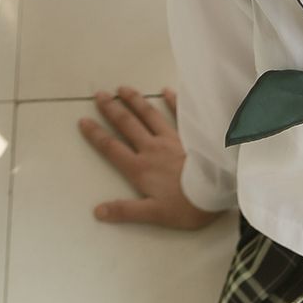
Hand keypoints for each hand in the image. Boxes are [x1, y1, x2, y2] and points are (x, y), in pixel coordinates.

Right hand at [77, 85, 224, 230]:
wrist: (218, 192)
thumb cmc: (187, 207)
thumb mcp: (154, 214)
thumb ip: (125, 211)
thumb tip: (98, 211)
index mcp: (140, 169)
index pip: (112, 149)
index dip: (96, 135)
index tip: (83, 120)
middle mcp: (152, 149)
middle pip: (128, 125)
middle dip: (112, 109)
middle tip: (100, 94)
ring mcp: (172, 140)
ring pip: (150, 116)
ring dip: (135, 101)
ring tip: (123, 88)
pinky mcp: (191, 137)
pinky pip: (180, 114)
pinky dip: (172, 101)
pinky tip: (166, 90)